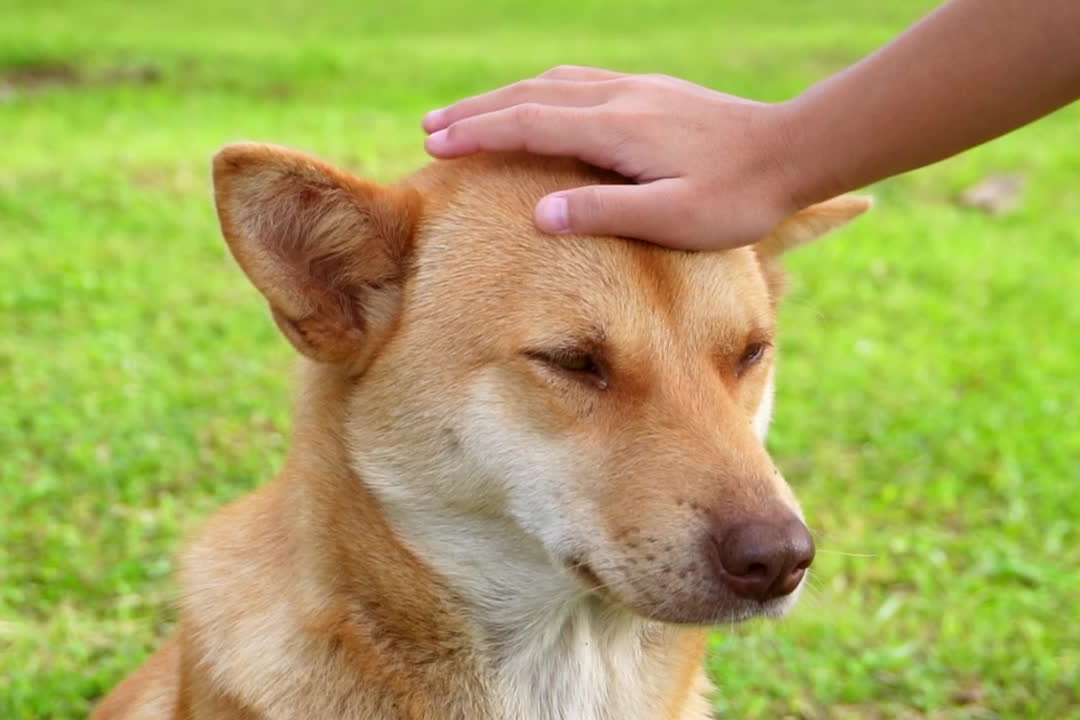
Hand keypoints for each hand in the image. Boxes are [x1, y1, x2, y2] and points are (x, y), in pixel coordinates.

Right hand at [421, 66, 800, 249]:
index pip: (528, 125)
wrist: (795, 150)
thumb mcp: (672, 219)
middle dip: (476, 112)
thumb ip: (603, 213)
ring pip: (552, 84)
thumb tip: (539, 213)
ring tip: (468, 116)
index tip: (435, 144)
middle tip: (429, 128)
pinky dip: (540, 92)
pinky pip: (579, 83)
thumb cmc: (737, 196)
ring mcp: (636, 90)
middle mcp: (619, 98)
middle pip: (529, 96)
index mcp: (616, 128)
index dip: (477, 134)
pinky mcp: (652, 93)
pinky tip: (537, 103)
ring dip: (504, 99)